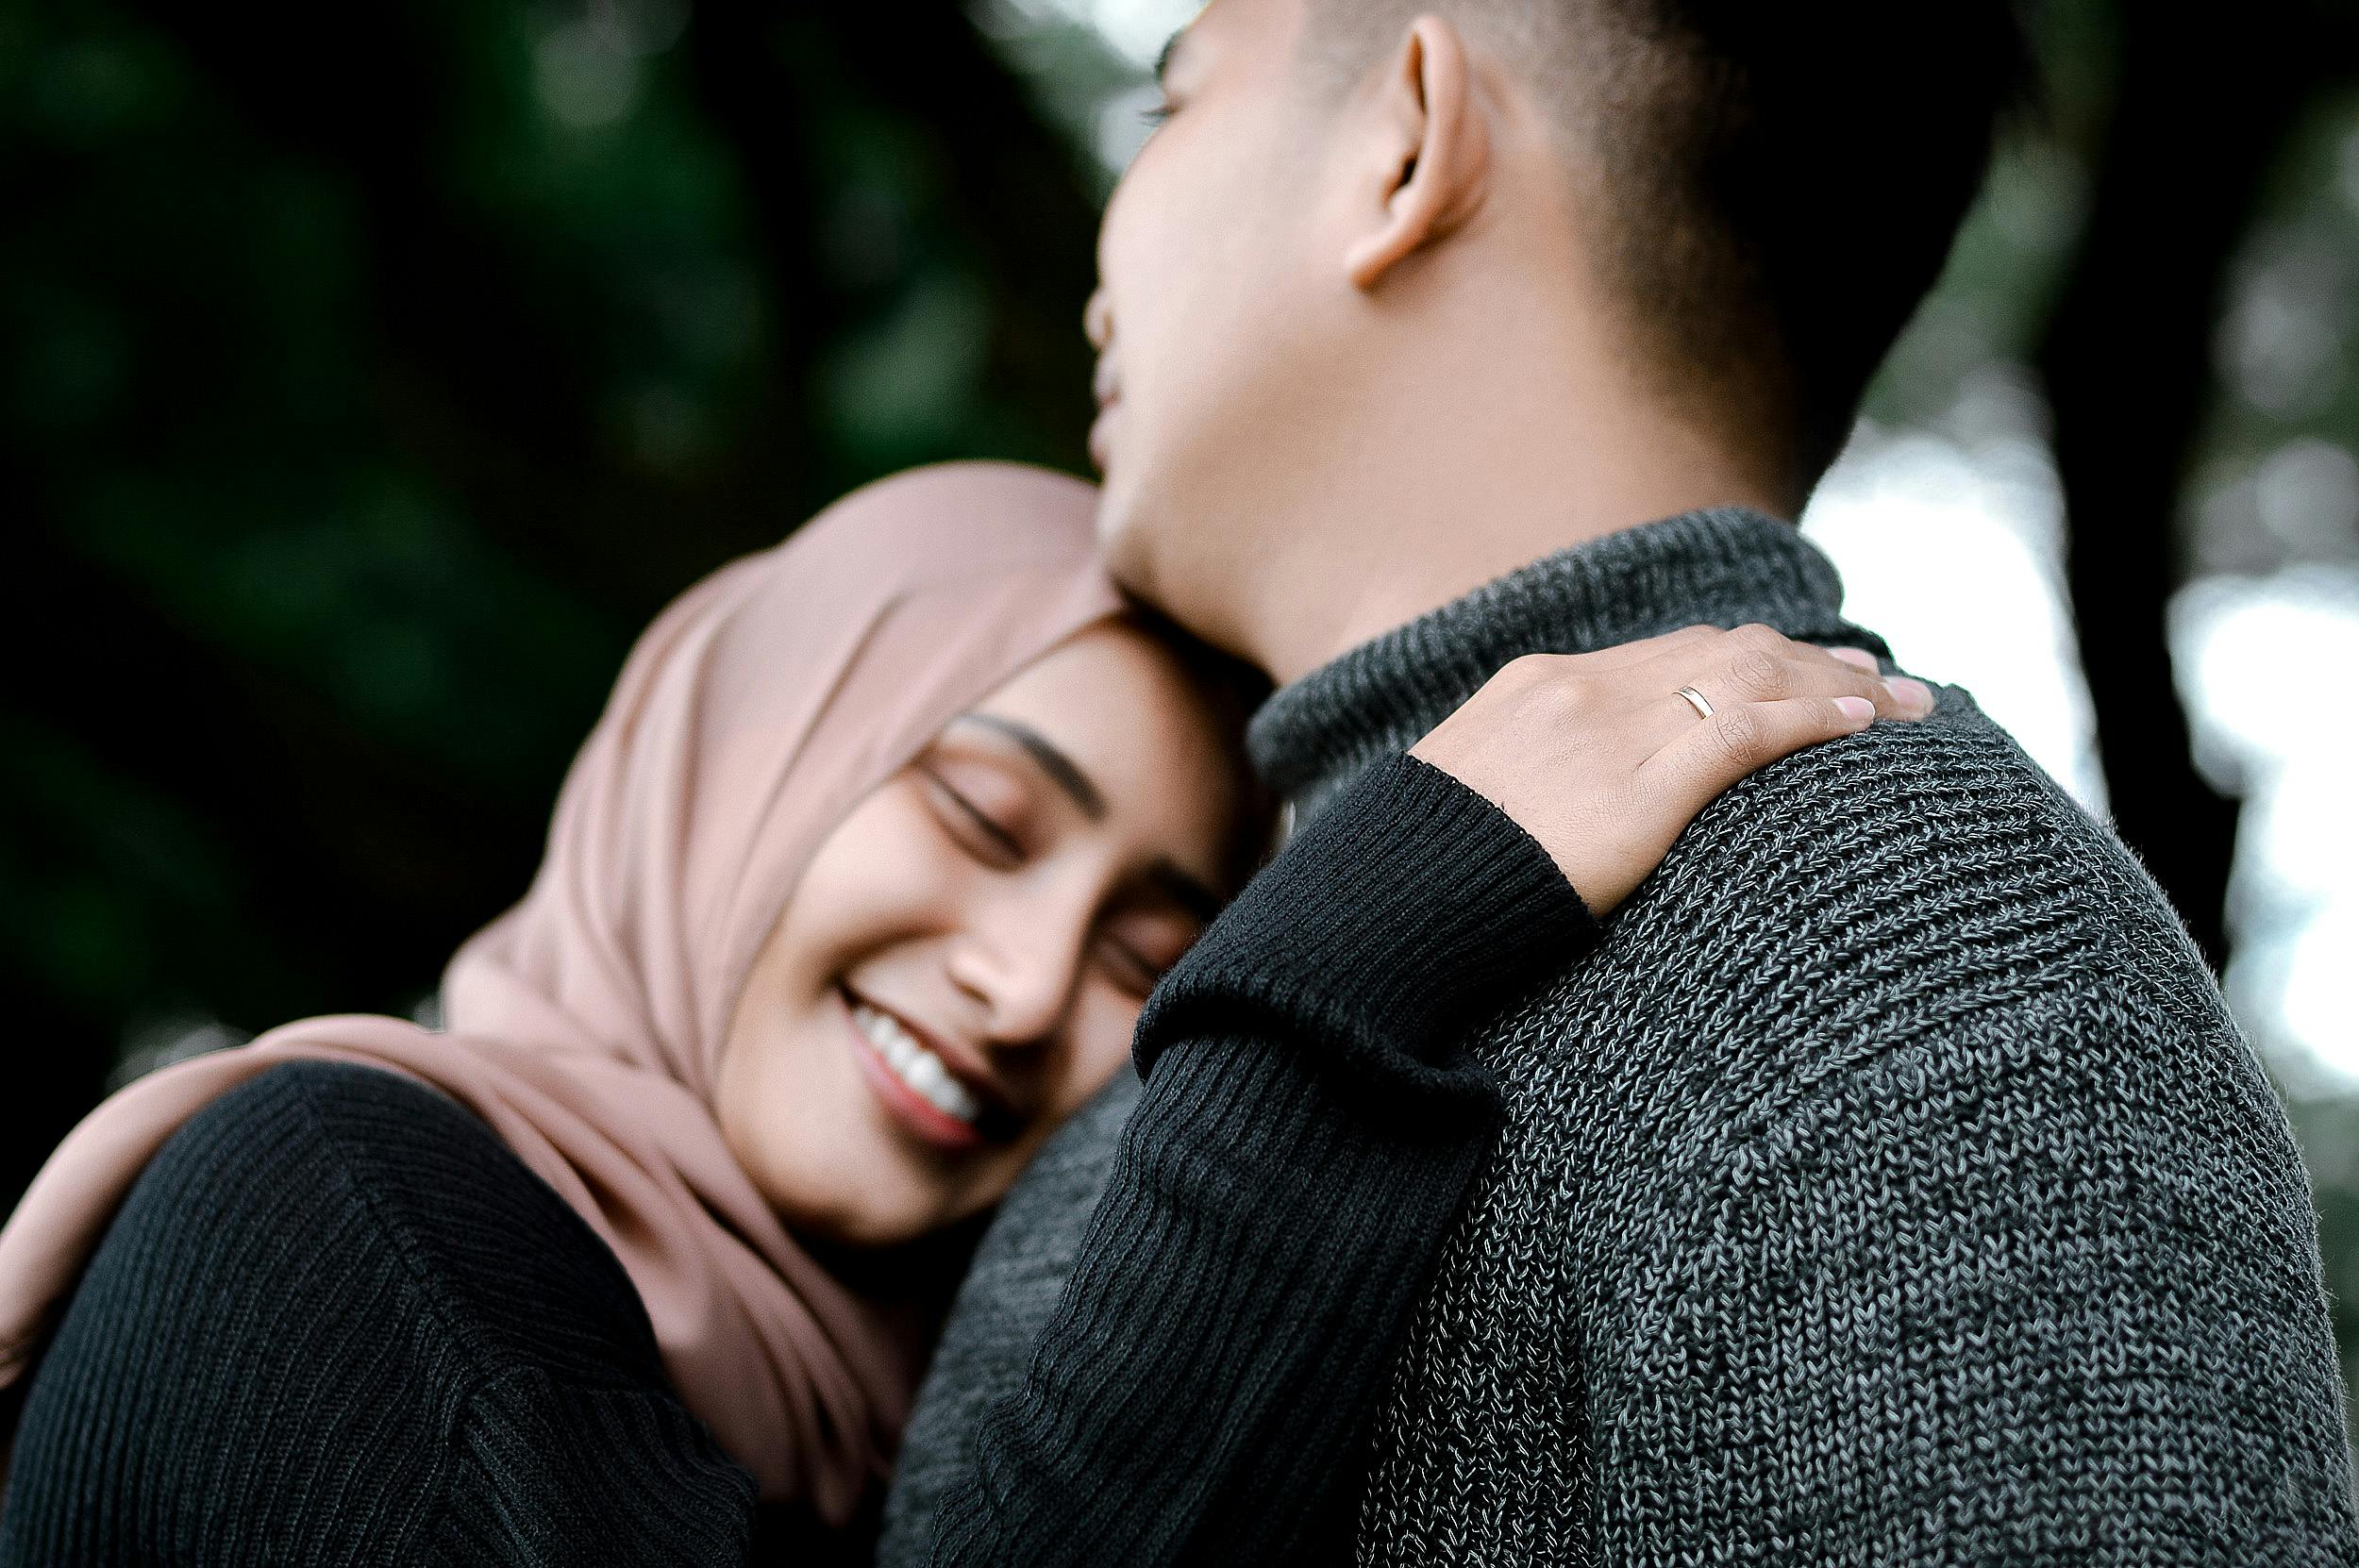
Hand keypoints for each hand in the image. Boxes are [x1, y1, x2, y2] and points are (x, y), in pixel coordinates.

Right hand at [1408, 625, 1932, 913]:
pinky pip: (1748, 733)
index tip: (1804, 662)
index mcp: (1540, 683)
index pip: (1672, 650)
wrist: (1390, 898)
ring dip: (1837, 684)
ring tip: (1901, 702)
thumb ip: (1526, 774)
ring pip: (1754, 678)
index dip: (1751, 651)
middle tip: (1878, 673)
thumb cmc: (1421, 868)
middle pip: (1727, 650)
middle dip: (1811, 658)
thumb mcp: (1469, 795)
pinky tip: (1862, 724)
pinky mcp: (1640, 790)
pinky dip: (1813, 719)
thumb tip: (1554, 806)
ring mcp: (1613, 733)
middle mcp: (1584, 690)